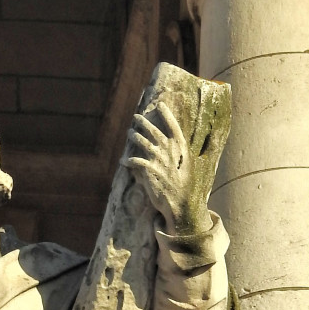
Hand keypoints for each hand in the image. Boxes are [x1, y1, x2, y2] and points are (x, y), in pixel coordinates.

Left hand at [124, 100, 195, 232]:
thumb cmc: (184, 188)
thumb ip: (177, 157)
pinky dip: (127, 161)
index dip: (167, 115)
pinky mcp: (149, 169)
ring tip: (130, 132)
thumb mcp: (185, 168)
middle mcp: (169, 150)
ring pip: (142, 141)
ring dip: (134, 135)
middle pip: (153, 130)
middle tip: (136, 117)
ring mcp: (158, 158)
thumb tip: (167, 149)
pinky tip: (123, 161)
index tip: (161, 105)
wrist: (180, 204)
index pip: (173, 126)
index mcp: (181, 148)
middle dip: (143, 122)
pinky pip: (134, 161)